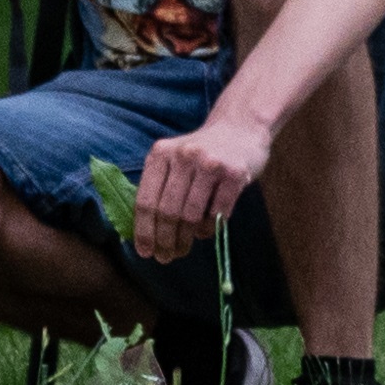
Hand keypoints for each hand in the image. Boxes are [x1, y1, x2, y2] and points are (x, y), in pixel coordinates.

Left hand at [132, 117, 269, 262]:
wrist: (240, 127)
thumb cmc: (201, 153)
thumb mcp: (173, 159)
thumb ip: (159, 187)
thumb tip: (145, 232)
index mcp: (161, 153)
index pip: (146, 200)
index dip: (144, 231)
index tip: (145, 252)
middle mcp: (184, 156)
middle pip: (168, 212)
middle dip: (165, 241)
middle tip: (165, 257)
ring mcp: (211, 164)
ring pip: (191, 215)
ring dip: (185, 239)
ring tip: (182, 249)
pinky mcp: (235, 174)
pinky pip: (217, 213)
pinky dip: (208, 229)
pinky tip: (204, 233)